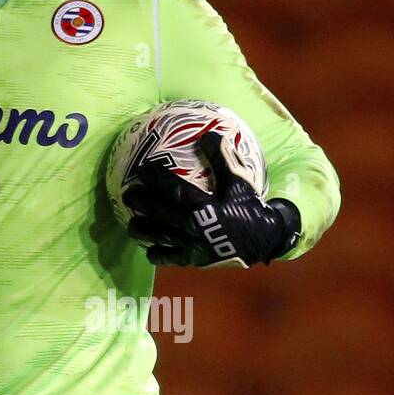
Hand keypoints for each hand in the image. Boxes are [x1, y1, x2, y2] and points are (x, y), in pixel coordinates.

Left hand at [121, 131, 300, 268]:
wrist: (265, 240)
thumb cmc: (249, 207)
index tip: (142, 168)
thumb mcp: (238, 181)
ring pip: (157, 236)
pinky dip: (156, 254)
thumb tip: (207, 134)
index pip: (171, 188)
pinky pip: (168, 258)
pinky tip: (149, 248)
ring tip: (131, 222)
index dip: (155, 177)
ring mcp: (191, 246)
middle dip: (140, 201)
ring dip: (141, 228)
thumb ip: (221, 158)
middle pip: (158, 211)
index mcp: (203, 206)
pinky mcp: (193, 260)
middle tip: (127, 193)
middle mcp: (192, 227)